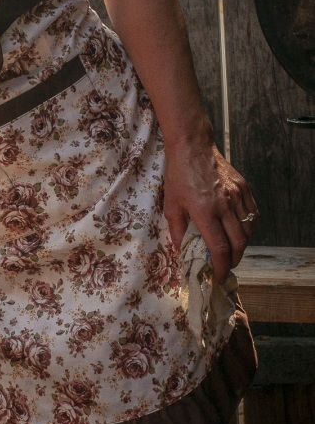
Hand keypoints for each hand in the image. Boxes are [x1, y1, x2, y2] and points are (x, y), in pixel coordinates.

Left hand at [162, 140, 257, 282]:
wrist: (192, 148)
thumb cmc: (178, 176)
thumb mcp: (171, 205)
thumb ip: (178, 231)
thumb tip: (181, 253)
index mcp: (205, 211)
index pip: (219, 247)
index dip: (220, 266)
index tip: (217, 276)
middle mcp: (225, 205)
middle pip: (238, 243)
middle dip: (233, 260)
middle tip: (224, 267)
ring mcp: (238, 196)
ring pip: (248, 230)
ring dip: (242, 246)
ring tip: (230, 251)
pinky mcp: (244, 189)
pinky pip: (253, 215)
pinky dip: (248, 228)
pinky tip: (239, 232)